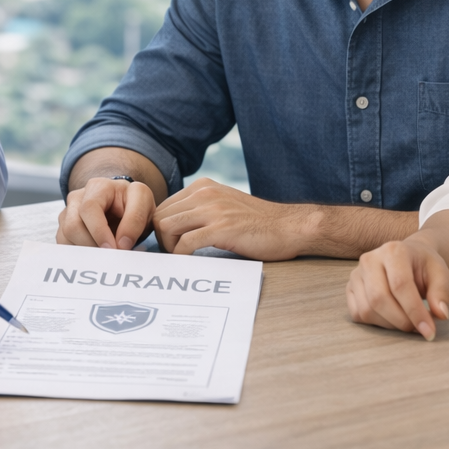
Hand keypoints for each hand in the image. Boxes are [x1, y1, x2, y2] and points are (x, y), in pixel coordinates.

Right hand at [57, 176, 155, 249]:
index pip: (89, 208)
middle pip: (73, 226)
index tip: (115, 249)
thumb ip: (137, 220)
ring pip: (66, 237)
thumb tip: (121, 245)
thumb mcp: (145, 205)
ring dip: (87, 251)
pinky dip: (79, 255)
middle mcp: (78, 197)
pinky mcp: (63, 227)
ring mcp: (68, 212)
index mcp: (99, 187)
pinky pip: (64, 245)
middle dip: (93, 245)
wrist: (124, 207)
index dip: (99, 231)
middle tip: (111, 257)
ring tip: (106, 255)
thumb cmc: (133, 205)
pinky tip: (96, 255)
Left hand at [153, 178, 313, 259]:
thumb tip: (173, 227)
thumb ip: (201, 209)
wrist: (289, 227)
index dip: (161, 229)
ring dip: (169, 248)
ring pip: (166, 227)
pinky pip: (185, 243)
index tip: (170, 244)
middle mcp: (204, 193)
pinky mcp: (222, 229)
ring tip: (182, 257)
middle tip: (174, 254)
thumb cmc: (258, 223)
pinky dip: (181, 256)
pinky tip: (191, 261)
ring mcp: (213, 210)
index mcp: (203, 187)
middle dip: (161, 239)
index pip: (162, 206)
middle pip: (159, 216)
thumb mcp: (224, 205)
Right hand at [345, 235, 448, 340]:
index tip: (429, 331)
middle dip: (402, 321)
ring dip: (390, 325)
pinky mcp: (350, 288)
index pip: (400, 285)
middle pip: (379, 298)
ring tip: (407, 321)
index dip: (415, 311)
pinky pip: (358, 314)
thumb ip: (441, 293)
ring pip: (367, 310)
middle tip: (419, 329)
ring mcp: (356, 274)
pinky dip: (377, 323)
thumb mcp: (440, 273)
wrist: (408, 257)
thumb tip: (440, 314)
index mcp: (393, 251)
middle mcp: (370, 259)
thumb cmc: (423, 266)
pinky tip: (392, 318)